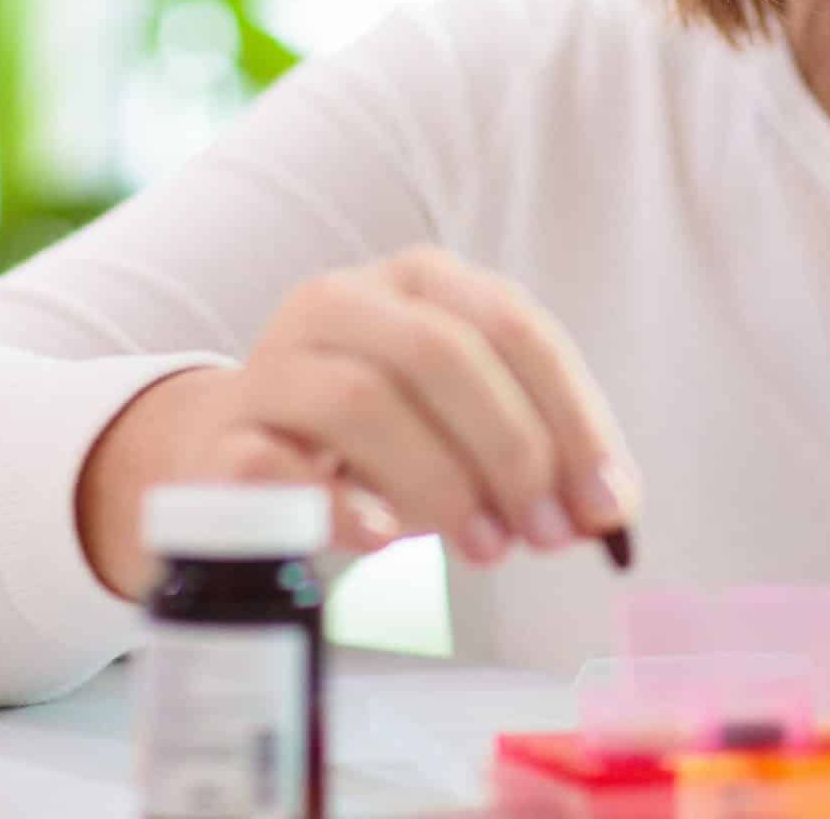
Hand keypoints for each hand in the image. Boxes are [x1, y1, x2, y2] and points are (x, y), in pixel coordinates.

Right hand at [77, 246, 639, 598]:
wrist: (231, 453)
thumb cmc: (377, 440)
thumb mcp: (462, 428)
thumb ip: (536, 456)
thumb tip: (608, 511)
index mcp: (421, 281)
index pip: (515, 329)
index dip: (574, 419)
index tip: (609, 504)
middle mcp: (344, 302)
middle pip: (442, 354)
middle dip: (513, 450)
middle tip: (547, 535)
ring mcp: (273, 365)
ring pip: (361, 400)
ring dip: (439, 481)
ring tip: (485, 548)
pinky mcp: (220, 439)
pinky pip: (272, 464)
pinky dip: (333, 503)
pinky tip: (381, 537)